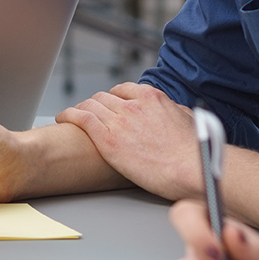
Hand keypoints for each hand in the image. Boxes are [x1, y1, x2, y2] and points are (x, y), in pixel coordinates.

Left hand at [57, 83, 199, 200]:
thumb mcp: (188, 120)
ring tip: (71, 117)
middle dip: (95, 105)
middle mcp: (133, 104)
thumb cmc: (196, 153)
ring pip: (90, 106)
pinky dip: (68, 115)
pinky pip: (81, 118)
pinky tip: (62, 119)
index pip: (122, 90)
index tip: (108, 105)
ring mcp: (119, 120)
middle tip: (88, 114)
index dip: (112, 98)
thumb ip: (174, 112)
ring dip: (79, 110)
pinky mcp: (108, 139)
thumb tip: (173, 111)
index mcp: (152, 97)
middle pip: (103, 97)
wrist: (192, 169)